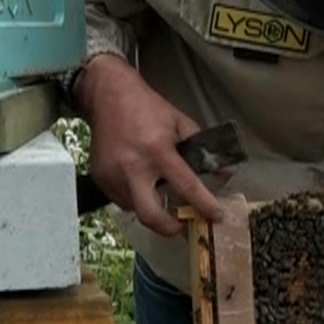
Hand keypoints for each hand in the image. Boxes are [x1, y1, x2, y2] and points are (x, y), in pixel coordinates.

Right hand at [76, 55, 223, 236]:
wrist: (108, 96)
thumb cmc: (148, 108)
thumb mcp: (181, 124)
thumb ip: (203, 150)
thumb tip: (223, 174)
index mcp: (157, 150)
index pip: (186, 186)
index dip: (204, 205)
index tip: (216, 217)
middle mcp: (132, 166)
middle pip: (150, 215)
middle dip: (169, 228)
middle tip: (181, 226)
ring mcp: (113, 174)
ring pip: (136, 209)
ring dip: (151, 206)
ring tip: (156, 188)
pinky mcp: (100, 178)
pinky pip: (121, 200)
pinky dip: (135, 197)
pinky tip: (139, 180)